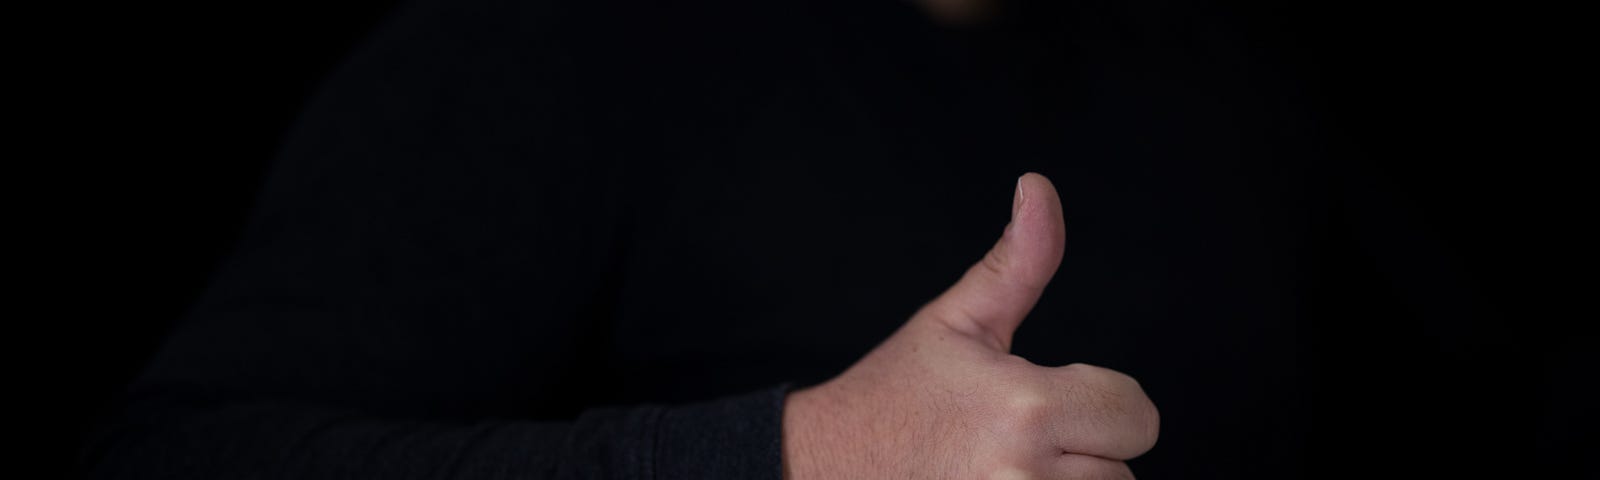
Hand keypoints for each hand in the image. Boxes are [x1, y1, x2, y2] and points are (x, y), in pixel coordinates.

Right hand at [783, 173, 1158, 478]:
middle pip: (1122, 469)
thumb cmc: (893, 395)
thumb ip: (1017, 261)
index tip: (1054, 401)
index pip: (1137, 415)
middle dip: (1086, 451)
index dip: (1106, 403)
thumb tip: (1039, 186)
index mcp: (1025, 408)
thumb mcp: (956, 321)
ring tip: (1012, 466)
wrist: (824, 467)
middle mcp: (1025, 474)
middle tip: (1023, 438)